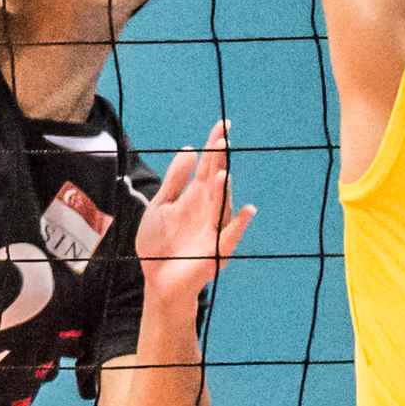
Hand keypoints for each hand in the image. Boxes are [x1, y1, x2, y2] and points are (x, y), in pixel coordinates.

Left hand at [134, 120, 256, 309]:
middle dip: (220, 161)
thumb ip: (175, 179)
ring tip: (222, 172)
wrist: (157, 280)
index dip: (214, 145)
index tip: (222, 125)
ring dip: (224, 189)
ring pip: (223, 204)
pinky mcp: (215, 251)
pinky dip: (239, 224)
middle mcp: (207, 208)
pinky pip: (230, 236)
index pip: (208, 165)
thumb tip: (189, 149)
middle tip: (223, 140)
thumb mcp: (160, 206)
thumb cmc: (158, 243)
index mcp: (195, 196)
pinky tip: (247, 211)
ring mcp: (213, 229)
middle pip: (217, 179)